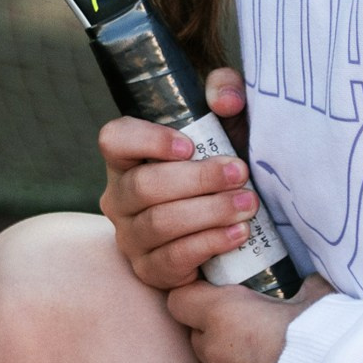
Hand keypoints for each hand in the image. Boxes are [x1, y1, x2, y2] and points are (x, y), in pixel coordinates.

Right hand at [97, 65, 263, 294]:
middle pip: (144, 186)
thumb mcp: (228, 123)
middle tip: (239, 173)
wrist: (235, 221)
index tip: (189, 145)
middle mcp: (119, 196)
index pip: (114, 139)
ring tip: (247, 204)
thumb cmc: (222, 165)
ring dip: (209, 212)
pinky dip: (209, 244)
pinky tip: (238, 234)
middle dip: (198, 180)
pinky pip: (172, 259)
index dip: (147, 140)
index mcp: (128, 156)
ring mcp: (130, 236)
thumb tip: (225, 100)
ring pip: (160, 223)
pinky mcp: (150, 270)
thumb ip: (226, 91)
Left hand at [162, 270, 335, 362]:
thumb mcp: (315, 294)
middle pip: (198, 337)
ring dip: (232, 362)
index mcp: (223, 314)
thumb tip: (308, 283)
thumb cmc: (320, 333)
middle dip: (216, 331)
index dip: (194, 297)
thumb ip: (301, 286)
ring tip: (267, 358)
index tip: (216, 295)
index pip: (179, 302)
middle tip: (250, 325)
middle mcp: (215, 352)